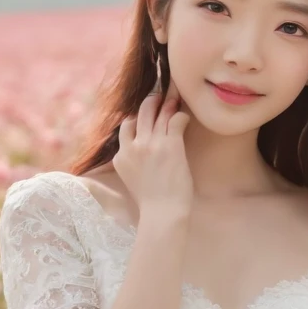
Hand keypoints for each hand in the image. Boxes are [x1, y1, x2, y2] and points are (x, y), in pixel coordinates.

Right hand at [112, 77, 193, 221]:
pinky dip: (181, 116)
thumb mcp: (132, 180)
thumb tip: (141, 156)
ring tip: (176, 96)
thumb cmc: (152, 203)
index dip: (136, 118)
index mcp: (121, 157)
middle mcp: (134, 146)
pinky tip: (185, 118)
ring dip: (168, 103)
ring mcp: (152, 144)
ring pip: (158, 113)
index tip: (145, 115)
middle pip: (140, 114)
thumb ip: (132, 162)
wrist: (162, 214)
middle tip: (160, 94)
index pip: (125, 127)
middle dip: (151, 102)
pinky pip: (176, 120)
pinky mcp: (170, 145)